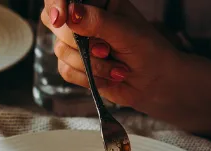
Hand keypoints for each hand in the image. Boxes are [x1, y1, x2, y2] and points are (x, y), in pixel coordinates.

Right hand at [40, 0, 184, 108]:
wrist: (155, 83)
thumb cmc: (149, 52)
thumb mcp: (127, 33)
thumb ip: (98, 21)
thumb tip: (71, 13)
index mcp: (99, 2)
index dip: (56, 4)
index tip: (60, 19)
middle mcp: (84, 19)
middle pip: (56, 23)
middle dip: (80, 43)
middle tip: (106, 50)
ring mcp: (77, 42)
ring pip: (60, 50)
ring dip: (91, 65)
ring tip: (117, 68)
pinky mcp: (73, 64)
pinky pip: (64, 69)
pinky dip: (87, 77)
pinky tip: (107, 77)